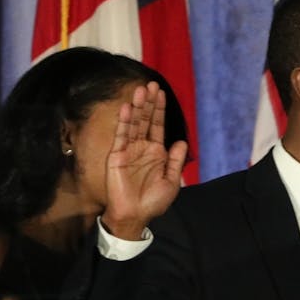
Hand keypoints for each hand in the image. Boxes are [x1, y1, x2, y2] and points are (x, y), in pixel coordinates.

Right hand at [102, 83, 187, 238]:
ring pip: (134, 124)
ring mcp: (129, 150)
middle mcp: (142, 148)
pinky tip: (128, 108)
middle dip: (149, 103)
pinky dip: (124, 122)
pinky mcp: (117, 156)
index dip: (159, 110)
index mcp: (157, 153)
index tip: (160, 92)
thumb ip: (176, 161)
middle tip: (150, 84)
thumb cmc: (154, 201)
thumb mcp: (171, 181)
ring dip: (137, 107)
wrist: (135, 215)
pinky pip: (121, 136)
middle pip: (146, 120)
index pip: (157, 126)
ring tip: (140, 90)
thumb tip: (182, 141)